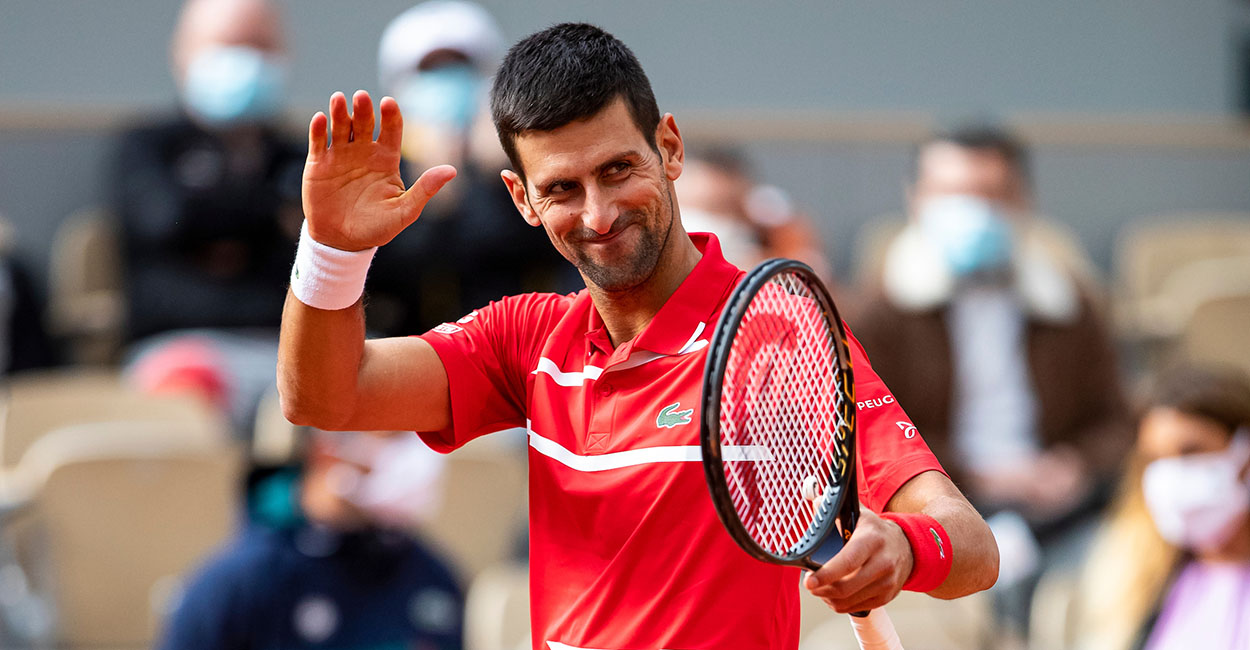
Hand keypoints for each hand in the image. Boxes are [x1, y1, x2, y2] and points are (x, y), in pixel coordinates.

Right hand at [302, 90, 456, 250]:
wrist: (342, 242)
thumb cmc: (377, 228)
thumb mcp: (405, 211)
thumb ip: (425, 189)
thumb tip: (452, 171)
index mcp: (386, 159)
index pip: (391, 130)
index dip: (390, 115)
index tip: (388, 103)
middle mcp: (364, 152)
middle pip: (365, 123)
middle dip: (364, 109)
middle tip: (362, 97)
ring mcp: (340, 155)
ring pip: (341, 127)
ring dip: (340, 112)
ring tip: (339, 99)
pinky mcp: (319, 163)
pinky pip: (318, 142)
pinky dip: (318, 129)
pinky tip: (321, 119)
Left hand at [804, 508, 912, 612]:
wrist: (906, 547)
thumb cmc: (876, 532)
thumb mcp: (859, 514)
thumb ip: (835, 510)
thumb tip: (816, 503)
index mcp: (872, 540)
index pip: (848, 561)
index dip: (827, 574)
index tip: (809, 580)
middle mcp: (883, 563)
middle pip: (846, 587)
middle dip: (821, 589)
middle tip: (809, 583)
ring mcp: (886, 583)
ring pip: (848, 601)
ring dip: (827, 597)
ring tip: (820, 587)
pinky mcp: (886, 597)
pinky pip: (855, 608)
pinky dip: (839, 603)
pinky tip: (834, 592)